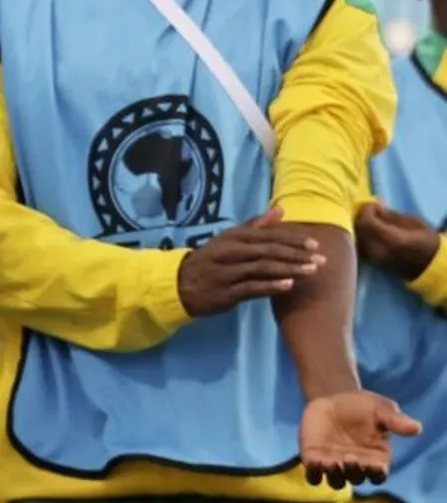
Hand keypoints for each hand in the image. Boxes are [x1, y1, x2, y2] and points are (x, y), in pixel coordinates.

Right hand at [176, 208, 322, 316]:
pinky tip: (288, 286)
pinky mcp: (225, 292)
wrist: (180, 284)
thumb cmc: (211, 260)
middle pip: (268, 250)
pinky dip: (270, 286)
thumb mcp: (229, 238)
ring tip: (312, 271)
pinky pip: (251, 288)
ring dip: (289, 269)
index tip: (315, 244)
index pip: (268, 235)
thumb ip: (255, 225)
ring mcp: (227, 272)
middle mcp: (230, 251)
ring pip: (262, 268)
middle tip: (321, 259)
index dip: (292, 239)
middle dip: (297, 254)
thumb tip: (280, 210)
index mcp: (233, 237)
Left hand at [299, 390, 421, 488]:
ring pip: (335, 481)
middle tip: (351, 458)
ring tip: (331, 463)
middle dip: (354, 471)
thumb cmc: (363, 407)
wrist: (333, 398)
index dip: (377, 474)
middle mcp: (355, 467)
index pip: (378, 475)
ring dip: (334, 475)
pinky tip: (314, 462)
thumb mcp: (381, 409)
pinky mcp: (313, 459)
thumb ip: (395, 421)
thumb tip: (417, 428)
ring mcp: (333, 465)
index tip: (376, 465)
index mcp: (375, 459)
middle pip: (356, 479)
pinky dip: (314, 473)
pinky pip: (313, 475)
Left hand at [354, 201, 441, 281]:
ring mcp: (372, 257)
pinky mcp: (371, 261)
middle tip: (371, 211)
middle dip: (362, 217)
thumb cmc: (425, 240)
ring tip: (372, 220)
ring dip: (361, 226)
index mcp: (389, 238)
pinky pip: (360, 245)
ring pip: (357, 237)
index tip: (374, 204)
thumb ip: (391, 216)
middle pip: (358, 229)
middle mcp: (377, 249)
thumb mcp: (413, 222)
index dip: (367, 210)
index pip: (367, 221)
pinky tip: (370, 231)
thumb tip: (377, 209)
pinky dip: (362, 236)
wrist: (429, 262)